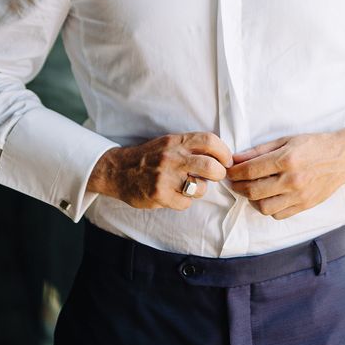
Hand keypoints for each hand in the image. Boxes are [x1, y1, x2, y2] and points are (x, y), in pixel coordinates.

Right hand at [88, 132, 232, 210]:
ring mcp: (166, 177)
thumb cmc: (149, 157)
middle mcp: (172, 157)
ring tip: (189, 186)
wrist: (118, 170)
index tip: (226, 161)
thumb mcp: (169, 143)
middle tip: (215, 176)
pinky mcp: (160, 194)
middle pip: (211, 167)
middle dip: (219, 174)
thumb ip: (191, 146)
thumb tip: (220, 155)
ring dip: (200, 190)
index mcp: (177, 141)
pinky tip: (174, 195)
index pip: (210, 141)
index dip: (224, 152)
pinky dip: (184, 201)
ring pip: (201, 188)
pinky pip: (186, 203)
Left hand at [226, 127, 344, 219]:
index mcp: (287, 159)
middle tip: (234, 181)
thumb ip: (260, 150)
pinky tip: (266, 197)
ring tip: (249, 190)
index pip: (250, 170)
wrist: (342, 157)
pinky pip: (278, 214)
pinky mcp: (304, 206)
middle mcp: (292, 180)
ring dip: (251, 200)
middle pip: (253, 190)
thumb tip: (236, 158)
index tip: (228, 171)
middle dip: (238, 186)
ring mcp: (299, 195)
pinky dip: (267, 208)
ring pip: (263, 207)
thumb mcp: (286, 140)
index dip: (234, 172)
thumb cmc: (314, 145)